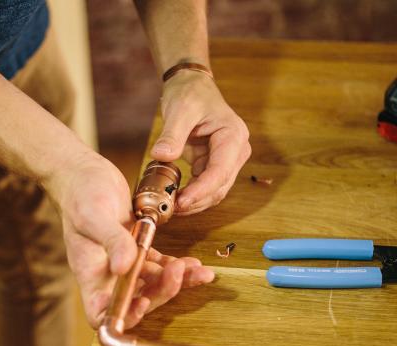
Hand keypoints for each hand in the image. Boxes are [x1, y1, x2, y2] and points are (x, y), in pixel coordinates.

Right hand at [49, 151, 213, 328]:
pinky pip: (158, 266)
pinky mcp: (134, 248)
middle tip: (179, 273)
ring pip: (152, 284)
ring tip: (198, 272)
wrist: (83, 173)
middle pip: (135, 301)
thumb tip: (124, 267)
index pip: (101, 313)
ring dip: (176, 282)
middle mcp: (106, 273)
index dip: (123, 317)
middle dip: (161, 293)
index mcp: (90, 271)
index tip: (143, 303)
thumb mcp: (94, 215)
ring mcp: (122, 262)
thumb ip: (112, 240)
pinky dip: (175, 267)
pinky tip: (192, 263)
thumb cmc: (80, 192)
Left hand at [151, 70, 250, 214]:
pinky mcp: (212, 164)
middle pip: (219, 186)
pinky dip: (191, 194)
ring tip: (170, 207)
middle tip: (171, 209)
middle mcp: (235, 151)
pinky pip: (204, 186)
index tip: (182, 201)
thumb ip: (172, 135)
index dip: (202, 189)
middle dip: (197, 200)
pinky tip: (174, 198)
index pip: (220, 171)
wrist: (191, 86)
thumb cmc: (190, 93)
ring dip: (194, 202)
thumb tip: (161, 156)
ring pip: (213, 191)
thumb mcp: (180, 110)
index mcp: (233, 136)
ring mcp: (226, 160)